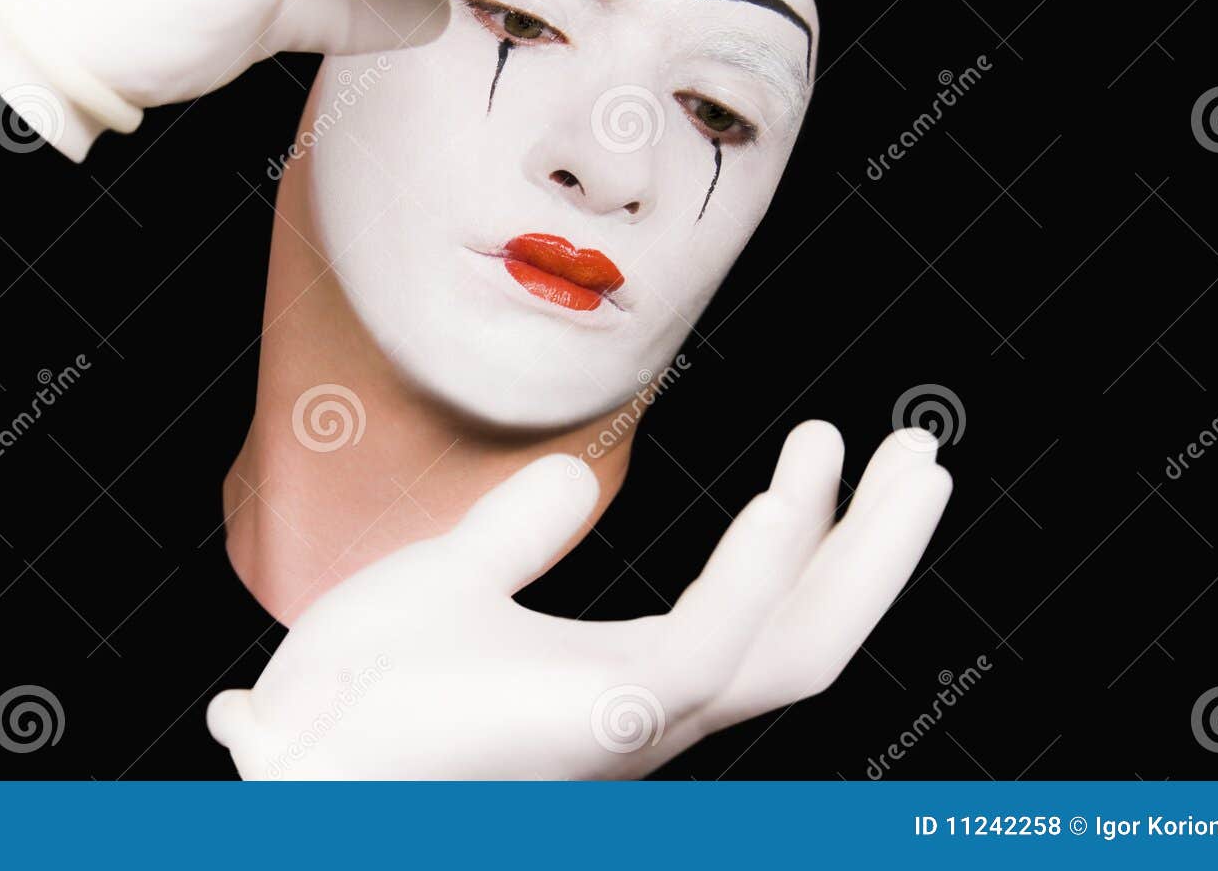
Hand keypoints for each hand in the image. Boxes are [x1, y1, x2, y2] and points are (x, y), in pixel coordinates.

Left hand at [205, 422, 951, 778]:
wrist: (294, 772)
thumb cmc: (358, 700)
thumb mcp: (447, 584)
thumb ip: (515, 535)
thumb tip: (568, 477)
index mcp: (627, 680)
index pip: (759, 613)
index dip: (813, 537)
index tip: (829, 446)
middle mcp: (655, 711)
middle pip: (812, 637)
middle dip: (878, 551)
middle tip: (923, 453)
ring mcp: (639, 722)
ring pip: (801, 650)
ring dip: (865, 553)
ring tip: (911, 457)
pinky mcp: (607, 718)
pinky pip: (717, 644)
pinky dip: (763, 566)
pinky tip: (790, 491)